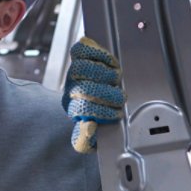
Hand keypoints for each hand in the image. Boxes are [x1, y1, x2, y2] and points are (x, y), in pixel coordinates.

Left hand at [62, 37, 122, 153]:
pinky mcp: (79, 57)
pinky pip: (81, 50)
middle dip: (108, 94)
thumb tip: (89, 128)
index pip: (82, 109)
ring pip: (82, 68)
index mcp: (73, 110)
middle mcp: (71, 90)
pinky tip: (109, 62)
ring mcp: (74, 73)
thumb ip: (86, 139)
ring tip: (115, 80)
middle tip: (119, 98)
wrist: (87, 103)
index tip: (116, 114)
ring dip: (105, 74)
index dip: (103, 111)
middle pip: (83, 88)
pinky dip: (98, 53)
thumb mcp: (89, 138)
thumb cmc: (94, 119)